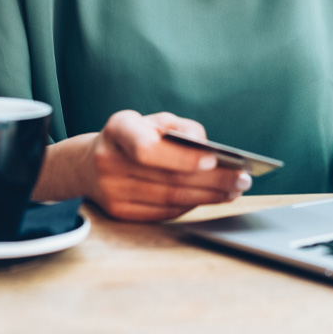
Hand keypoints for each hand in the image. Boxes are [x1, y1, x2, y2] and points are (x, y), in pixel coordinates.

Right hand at [87, 110, 251, 220]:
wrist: (91, 164)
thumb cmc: (134, 136)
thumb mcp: (153, 120)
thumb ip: (180, 127)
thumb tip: (205, 146)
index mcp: (118, 129)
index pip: (147, 147)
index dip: (181, 156)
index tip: (213, 158)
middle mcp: (109, 161)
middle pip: (167, 178)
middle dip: (211, 180)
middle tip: (242, 179)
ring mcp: (111, 191)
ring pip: (169, 199)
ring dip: (208, 196)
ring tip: (234, 189)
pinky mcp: (119, 213)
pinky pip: (163, 212)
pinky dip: (191, 205)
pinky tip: (212, 198)